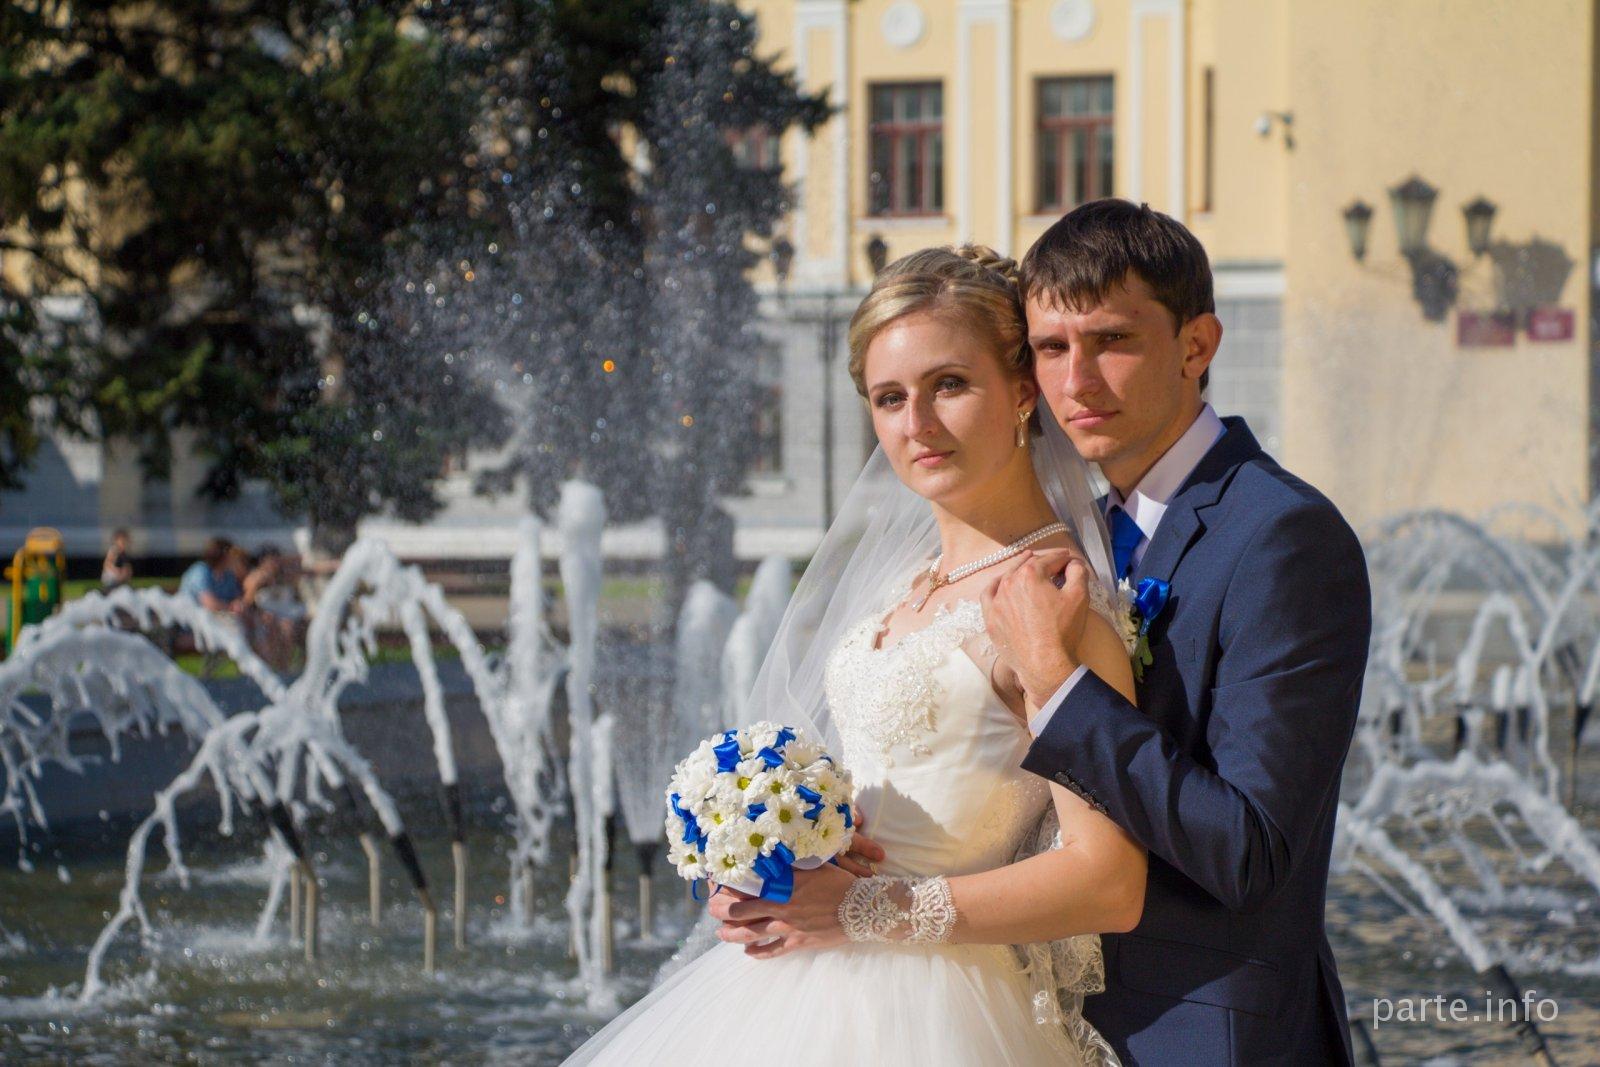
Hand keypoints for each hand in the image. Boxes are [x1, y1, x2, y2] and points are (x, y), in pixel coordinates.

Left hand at [709, 860, 857, 958]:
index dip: (728, 885)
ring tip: (721, 933)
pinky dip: (757, 952)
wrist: (863, 908)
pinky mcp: (798, 942)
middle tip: (712, 909)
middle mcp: (781, 906)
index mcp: (783, 884)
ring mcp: (788, 926)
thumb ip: (791, 864)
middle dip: (722, 911)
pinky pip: (772, 950)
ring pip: (751, 933)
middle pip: (741, 911)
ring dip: (732, 934)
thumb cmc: (840, 882)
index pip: (746, 885)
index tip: (716, 882)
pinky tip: (748, 952)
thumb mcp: (815, 864)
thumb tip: (773, 857)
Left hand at [980, 548, 1089, 707]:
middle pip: (1028, 566)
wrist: (1044, 665)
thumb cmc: (1063, 630)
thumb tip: (1073, 564)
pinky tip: (1001, 583)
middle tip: (1055, 566)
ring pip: (1008, 577)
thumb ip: (1078, 572)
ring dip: (1020, 571)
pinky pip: (988, 594)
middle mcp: (1009, 583)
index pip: (1050, 559)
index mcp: (1030, 574)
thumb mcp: (1079, 597)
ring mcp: (996, 601)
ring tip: (1029, 567)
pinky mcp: (990, 617)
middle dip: (1043, 563)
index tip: (1071, 561)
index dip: (1064, 559)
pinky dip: (996, 586)